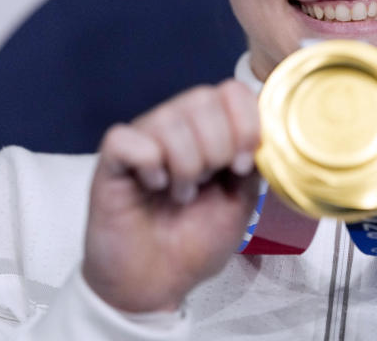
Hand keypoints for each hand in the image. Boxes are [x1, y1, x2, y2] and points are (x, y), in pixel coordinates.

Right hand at [82, 80, 259, 312]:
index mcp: (209, 130)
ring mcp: (141, 140)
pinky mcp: (110, 161)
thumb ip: (253, 162)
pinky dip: (148, 163)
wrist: (155, 285)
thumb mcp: (241, 201)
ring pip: (168, 119)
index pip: (232, 91)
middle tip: (207, 183)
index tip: (244, 165)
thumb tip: (265, 133)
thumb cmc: (194, 242)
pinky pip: (127, 138)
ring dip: (185, 164)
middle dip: (217, 146)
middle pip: (202, 98)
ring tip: (181, 194)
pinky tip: (152, 185)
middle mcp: (174, 126)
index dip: (245, 122)